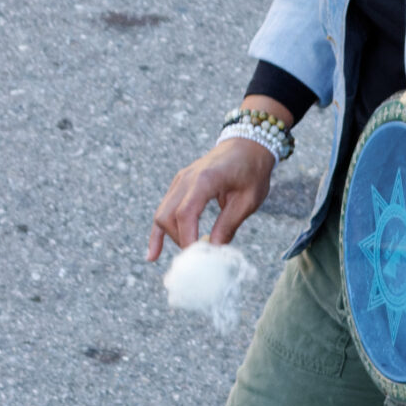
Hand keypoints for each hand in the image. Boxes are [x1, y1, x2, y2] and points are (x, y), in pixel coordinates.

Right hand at [147, 138, 274, 260]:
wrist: (247, 146)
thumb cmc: (252, 171)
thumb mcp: (248, 200)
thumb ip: (229, 224)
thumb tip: (214, 250)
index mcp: (205, 179)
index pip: (186, 213)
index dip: (187, 238)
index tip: (196, 257)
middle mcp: (186, 179)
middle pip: (168, 215)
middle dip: (180, 240)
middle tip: (198, 259)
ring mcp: (180, 181)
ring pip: (163, 214)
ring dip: (172, 237)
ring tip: (188, 256)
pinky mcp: (179, 185)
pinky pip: (163, 209)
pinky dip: (158, 232)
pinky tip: (153, 255)